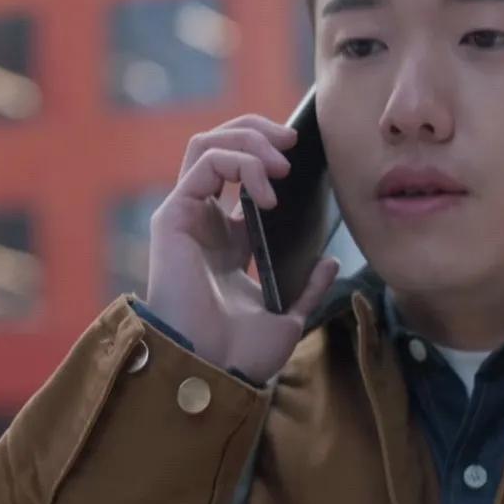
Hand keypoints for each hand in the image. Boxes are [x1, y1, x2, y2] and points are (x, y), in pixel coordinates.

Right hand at [144, 114, 343, 381]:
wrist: (214, 371)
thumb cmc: (241, 354)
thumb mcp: (288, 316)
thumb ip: (308, 287)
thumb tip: (330, 262)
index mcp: (225, 240)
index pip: (239, 174)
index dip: (268, 155)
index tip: (302, 157)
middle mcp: (202, 221)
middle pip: (220, 147)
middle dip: (257, 132)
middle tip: (293, 141)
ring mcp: (185, 216)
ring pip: (208, 144)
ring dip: (250, 141)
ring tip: (282, 162)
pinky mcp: (173, 215)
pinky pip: (204, 162)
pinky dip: (240, 162)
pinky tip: (266, 192)